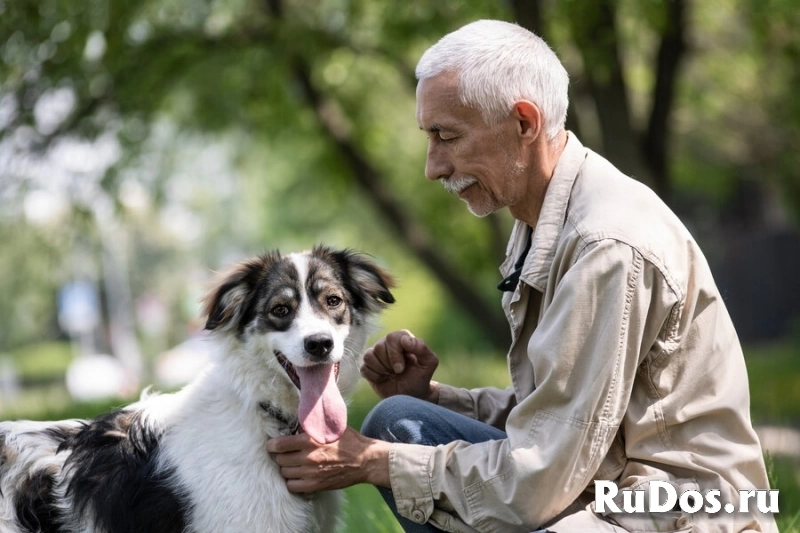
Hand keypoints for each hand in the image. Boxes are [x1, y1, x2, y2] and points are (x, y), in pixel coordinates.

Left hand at [267, 427, 390, 493]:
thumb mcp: (330, 428)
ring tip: (292, 464)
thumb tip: (294, 422)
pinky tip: (297, 476)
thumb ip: (312, 426)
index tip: (272, 445)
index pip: (279, 444)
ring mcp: (311, 473)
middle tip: (283, 454)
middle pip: (280, 460)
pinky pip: (292, 486)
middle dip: (279, 456)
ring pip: (284, 473)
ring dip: (286, 468)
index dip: (272, 445)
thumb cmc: (348, 441)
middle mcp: (309, 457)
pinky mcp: (316, 485)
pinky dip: (292, 482)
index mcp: (310, 440)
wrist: (364, 461)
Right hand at [360, 330, 438, 401]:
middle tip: (398, 372)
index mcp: (402, 338)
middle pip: (379, 347)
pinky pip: (364, 367)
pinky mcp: (368, 367)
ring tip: (391, 375)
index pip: (391, 338)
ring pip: (369, 356)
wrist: (412, 395)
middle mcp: (387, 343)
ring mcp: (376, 355)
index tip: (401, 368)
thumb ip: (422, 348)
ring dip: (381, 370)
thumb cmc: (421, 377)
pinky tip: (383, 379)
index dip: (395, 354)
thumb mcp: (429, 363)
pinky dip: (374, 377)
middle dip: (389, 364)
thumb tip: (404, 339)